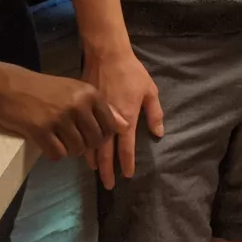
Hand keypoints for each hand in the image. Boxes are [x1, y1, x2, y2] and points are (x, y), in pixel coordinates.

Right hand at [0, 65, 123, 160]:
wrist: (11, 86)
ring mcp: (59, 118)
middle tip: (74, 141)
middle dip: (86, 146)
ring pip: (77, 149)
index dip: (103, 137)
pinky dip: (55, 153)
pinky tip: (48, 144)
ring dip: (70, 150)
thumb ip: (101, 108)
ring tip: (61, 141)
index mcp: (90, 94)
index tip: (92, 137)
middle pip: (94, 141)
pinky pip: (57, 154)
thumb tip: (124, 125)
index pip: (109, 126)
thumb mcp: (76, 91)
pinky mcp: (41, 130)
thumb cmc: (46, 89)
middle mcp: (78, 105)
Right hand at [82, 46, 162, 188]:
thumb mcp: (150, 90)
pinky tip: (83, 151)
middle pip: (105, 153)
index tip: (127, 175)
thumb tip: (158, 134)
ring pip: (91, 145)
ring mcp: (94, 116)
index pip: (126, 147)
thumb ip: (154, 113)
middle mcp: (109, 121)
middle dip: (107, 170)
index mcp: (126, 117)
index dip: (126, 163)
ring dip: (93, 161)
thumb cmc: (132, 72)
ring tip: (96, 172)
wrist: (107, 56)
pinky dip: (83, 146)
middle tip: (109, 185)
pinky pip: (83, 133)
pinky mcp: (84, 110)